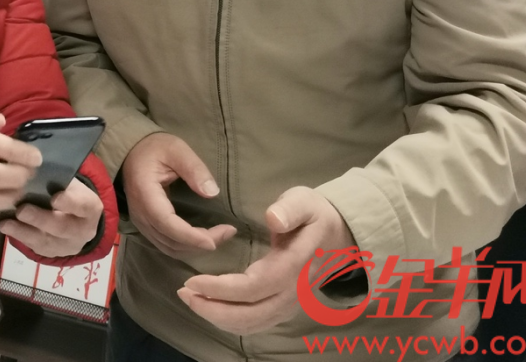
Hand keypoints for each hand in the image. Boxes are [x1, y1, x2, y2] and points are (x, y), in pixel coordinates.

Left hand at [0, 176, 103, 257]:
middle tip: (22, 210)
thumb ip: (56, 181)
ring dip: (23, 232)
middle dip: (40, 220)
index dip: (70, 203)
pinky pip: (36, 248)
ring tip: (5, 224)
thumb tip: (30, 170)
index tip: (54, 198)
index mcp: (91, 209)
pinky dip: (19, 238)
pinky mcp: (52, 254)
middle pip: (62, 228)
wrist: (78, 219)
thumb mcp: (70, 183)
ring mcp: (67, 246)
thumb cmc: (70, 194)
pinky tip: (6, 228)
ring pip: (46, 242)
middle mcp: (82, 231)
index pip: (83, 206)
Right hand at [120, 133, 235, 257]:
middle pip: (170, 240)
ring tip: (220, 236)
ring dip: (195, 248)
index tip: (215, 239)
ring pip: (169, 247)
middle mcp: (140, 214)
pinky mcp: (146, 225)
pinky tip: (203, 239)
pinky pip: (166, 245)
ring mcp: (141, 222)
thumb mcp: (176, 149)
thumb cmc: (154, 148)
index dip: (191, 236)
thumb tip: (213, 193)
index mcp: (145, 193)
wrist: (131, 152)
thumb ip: (194, 169)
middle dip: (200, 243)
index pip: (167, 223)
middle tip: (228, 232)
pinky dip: (185, 247)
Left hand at [177, 186, 355, 334]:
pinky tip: (210, 307)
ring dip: (218, 317)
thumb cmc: (316, 215)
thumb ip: (290, 209)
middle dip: (213, 309)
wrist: (341, 236)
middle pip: (250, 315)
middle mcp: (292, 292)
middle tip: (184, 292)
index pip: (254, 287)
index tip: (193, 280)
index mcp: (294, 266)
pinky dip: (230, 321)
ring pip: (252, 324)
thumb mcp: (305, 201)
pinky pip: (255, 323)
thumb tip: (273, 219)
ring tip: (190, 299)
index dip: (221, 288)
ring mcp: (290, 304)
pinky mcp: (284, 307)